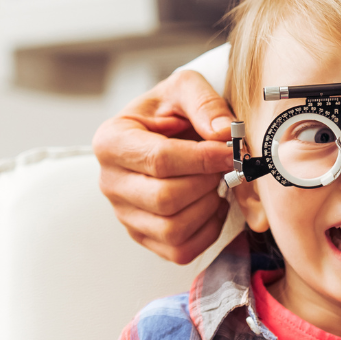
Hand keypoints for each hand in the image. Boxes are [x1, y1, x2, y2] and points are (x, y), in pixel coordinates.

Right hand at [92, 69, 235, 263]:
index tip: (231, 152)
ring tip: (215, 183)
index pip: (159, 160)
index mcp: (111, 142)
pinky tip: (210, 204)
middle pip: (165, 199)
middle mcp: (109, 182)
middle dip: (206, 183)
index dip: (203, 159)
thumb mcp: (184, 89)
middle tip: (224, 166)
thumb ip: (204, 102)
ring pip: (172, 229)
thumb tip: (223, 134)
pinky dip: (206, 231)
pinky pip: (179, 250)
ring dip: (207, 207)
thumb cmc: (170, 111)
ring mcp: (123, 213)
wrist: (161, 132)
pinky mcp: (142, 236)